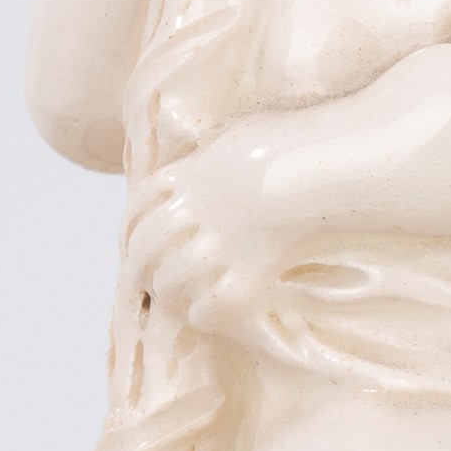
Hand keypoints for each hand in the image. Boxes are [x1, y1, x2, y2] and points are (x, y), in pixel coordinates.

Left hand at [123, 132, 281, 336]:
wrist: (320, 167)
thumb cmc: (287, 144)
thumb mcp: (237, 136)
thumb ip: (212, 153)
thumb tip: (203, 154)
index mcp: (188, 177)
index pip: (139, 206)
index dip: (129, 228)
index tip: (130, 241)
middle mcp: (194, 212)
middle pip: (146, 246)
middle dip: (138, 266)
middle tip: (142, 280)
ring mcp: (219, 245)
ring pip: (171, 279)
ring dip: (167, 292)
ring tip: (172, 298)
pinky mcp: (247, 271)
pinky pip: (212, 306)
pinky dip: (203, 314)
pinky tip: (204, 313)